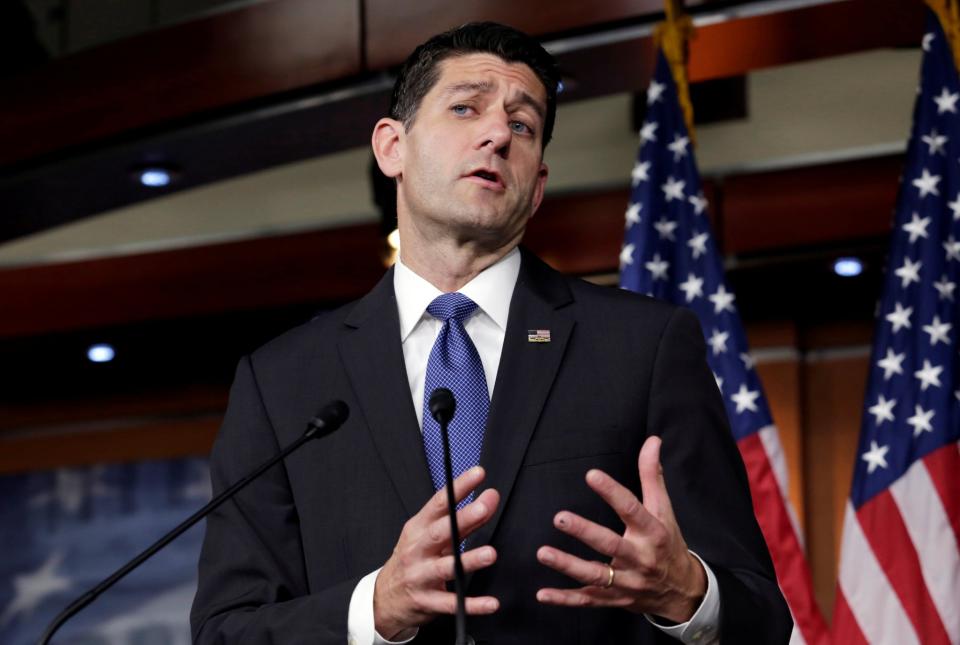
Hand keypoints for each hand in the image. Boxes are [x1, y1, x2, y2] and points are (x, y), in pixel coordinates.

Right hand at [374, 466, 500, 639]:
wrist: (384, 598)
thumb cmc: (412, 559)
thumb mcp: (429, 536)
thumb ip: (462, 520)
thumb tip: (488, 499)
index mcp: (418, 529)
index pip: (439, 503)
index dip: (458, 487)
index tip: (478, 474)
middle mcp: (417, 550)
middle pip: (440, 532)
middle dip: (462, 519)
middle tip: (484, 507)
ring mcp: (420, 576)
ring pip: (445, 568)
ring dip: (468, 560)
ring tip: (490, 554)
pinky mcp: (427, 602)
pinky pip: (451, 603)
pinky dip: (471, 604)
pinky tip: (490, 603)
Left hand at [535, 435, 705, 621]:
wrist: (682, 592)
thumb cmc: (668, 543)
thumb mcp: (664, 510)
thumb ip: (652, 475)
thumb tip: (652, 440)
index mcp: (653, 533)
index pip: (632, 509)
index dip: (612, 492)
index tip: (592, 475)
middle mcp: (640, 558)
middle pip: (611, 545)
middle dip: (585, 532)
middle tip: (559, 518)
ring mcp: (626, 582)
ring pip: (596, 575)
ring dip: (568, 566)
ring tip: (542, 552)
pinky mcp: (613, 599)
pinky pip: (587, 600)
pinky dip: (564, 599)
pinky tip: (542, 593)